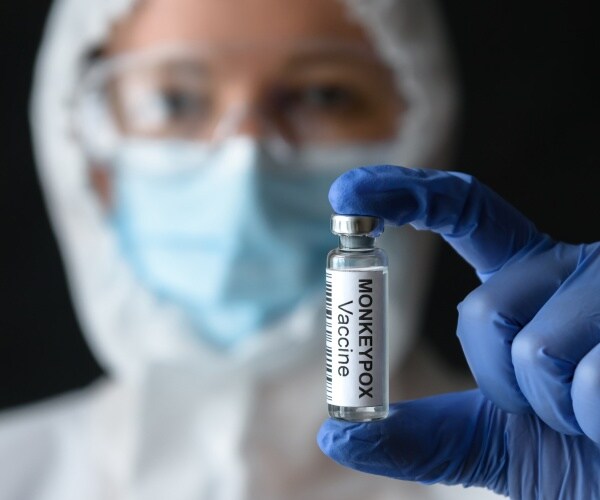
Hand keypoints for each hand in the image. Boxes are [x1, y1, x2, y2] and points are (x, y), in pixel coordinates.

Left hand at [318, 166, 599, 497]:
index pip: (464, 213)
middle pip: (482, 310)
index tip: (350, 192)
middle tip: (548, 409)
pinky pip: (593, 381)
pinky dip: (597, 422)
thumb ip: (422, 436)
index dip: (405, 193)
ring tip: (591, 418)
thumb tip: (336, 434)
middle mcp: (569, 270)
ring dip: (555, 410)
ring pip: (533, 348)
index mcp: (529, 279)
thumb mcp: (490, 442)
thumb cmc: (577, 457)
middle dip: (501, 381)